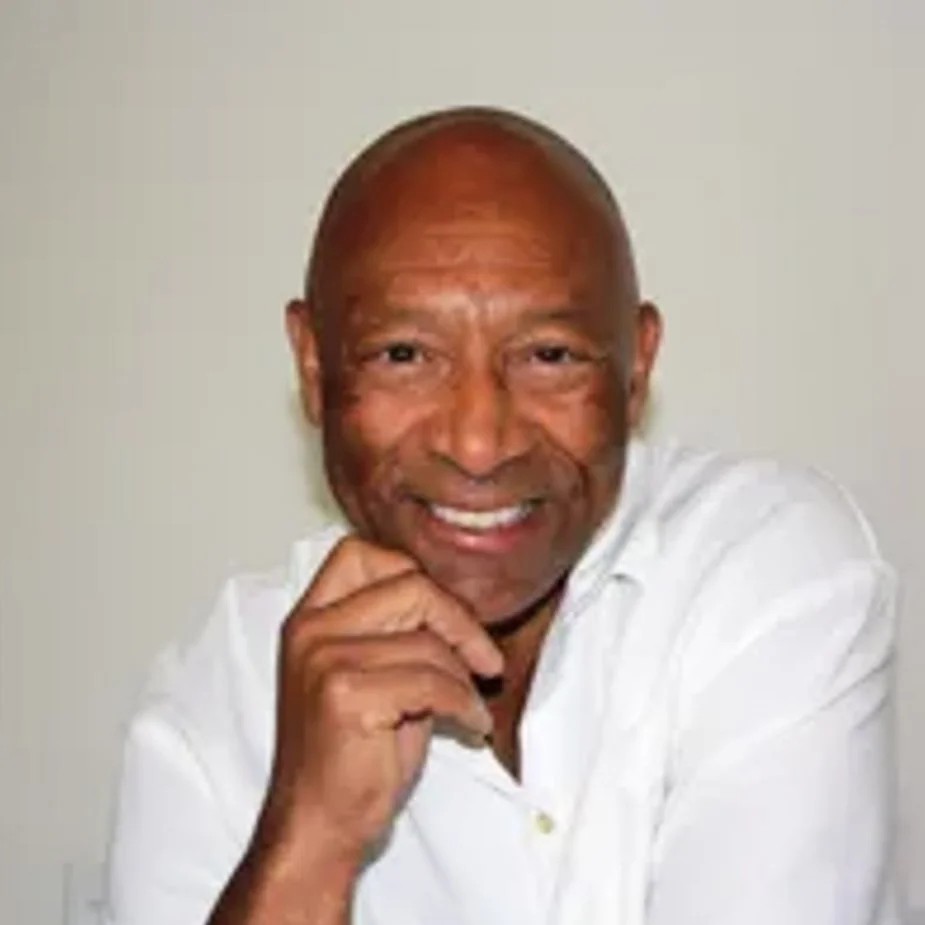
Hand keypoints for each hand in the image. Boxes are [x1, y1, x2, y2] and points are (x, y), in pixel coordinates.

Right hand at [260, 535, 503, 868]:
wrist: (319, 824)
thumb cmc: (350, 754)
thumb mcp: (369, 674)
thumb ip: (397, 630)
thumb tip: (458, 606)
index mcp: (310, 617)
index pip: (361, 552)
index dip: (414, 574)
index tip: (446, 613)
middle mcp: (310, 630)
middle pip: (411, 586)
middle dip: (461, 621)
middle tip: (484, 657)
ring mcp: (324, 659)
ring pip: (428, 642)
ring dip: (465, 676)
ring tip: (471, 704)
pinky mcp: (345, 694)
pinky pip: (433, 681)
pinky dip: (465, 704)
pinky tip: (470, 724)